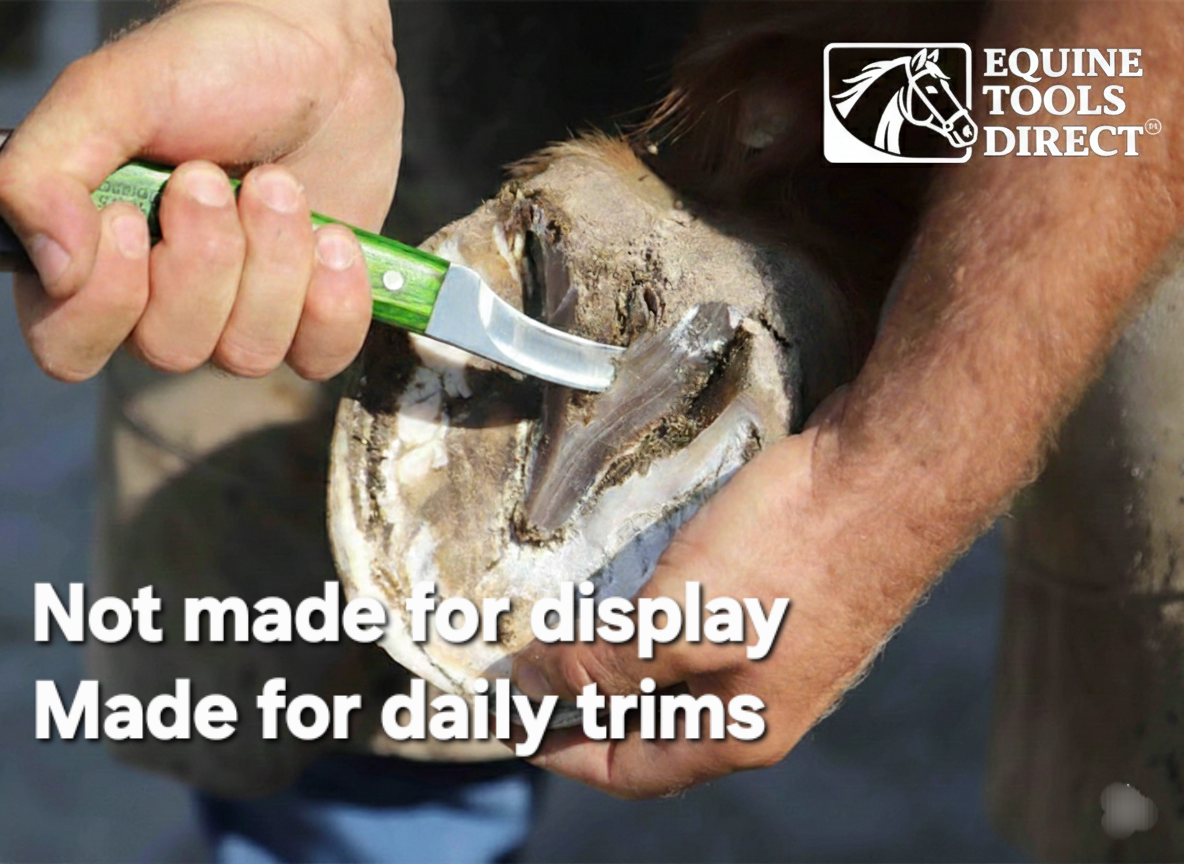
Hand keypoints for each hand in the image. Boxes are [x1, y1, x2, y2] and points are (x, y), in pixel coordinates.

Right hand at [0, 0, 401, 381]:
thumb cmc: (211, 67)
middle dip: (206, 258)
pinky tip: (334, 238)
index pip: (70, 346)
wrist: (322, 57)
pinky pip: (322, 357)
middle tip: (215, 177)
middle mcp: (162, 300)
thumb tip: (53, 267)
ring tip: (278, 184)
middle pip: (170, 349)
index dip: (107, 299)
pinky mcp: (313, 317)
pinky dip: (334, 301)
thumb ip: (43, 172)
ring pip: (249, 353)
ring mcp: (243, 314)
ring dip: (274, 262)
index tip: (131, 215)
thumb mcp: (109, 94)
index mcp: (92, 257)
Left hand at [510, 392, 923, 798]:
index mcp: (742, 731)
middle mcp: (764, 699)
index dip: (566, 750)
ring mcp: (781, 646)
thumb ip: (605, 663)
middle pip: (656, 720)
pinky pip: (706, 621)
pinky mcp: (788, 593)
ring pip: (680, 667)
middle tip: (532, 657)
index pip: (633, 769)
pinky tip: (639, 575)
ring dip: (623, 650)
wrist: (893, 471)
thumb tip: (531, 683)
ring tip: (573, 616)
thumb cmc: (793, 554)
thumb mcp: (681, 620)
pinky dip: (661, 611)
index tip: (514, 720)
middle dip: (590, 695)